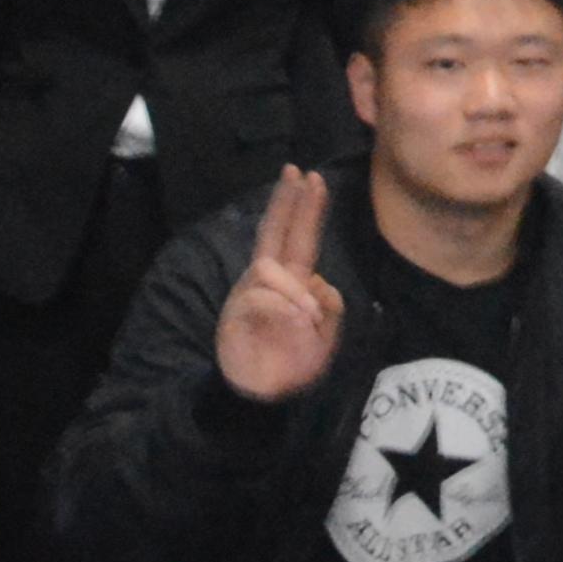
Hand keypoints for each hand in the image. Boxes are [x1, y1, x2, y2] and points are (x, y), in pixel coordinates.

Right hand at [215, 169, 344, 402]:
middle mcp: (267, 280)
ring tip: (306, 322)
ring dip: (294, 294)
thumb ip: (329, 304)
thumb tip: (313, 284)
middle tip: (296, 170)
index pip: (299, 237)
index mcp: (292, 281)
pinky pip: (259, 298)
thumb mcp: (325, 331)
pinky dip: (280, 311)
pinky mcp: (234, 312)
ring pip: (270, 269)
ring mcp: (248, 293)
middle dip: (286, 200)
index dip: (306, 209)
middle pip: (275, 232)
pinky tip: (288, 326)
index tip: (313, 179)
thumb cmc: (294, 359)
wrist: (263, 391)